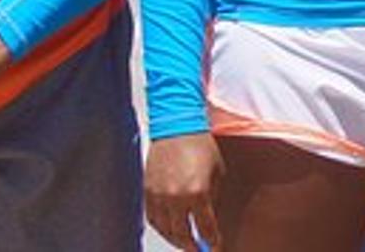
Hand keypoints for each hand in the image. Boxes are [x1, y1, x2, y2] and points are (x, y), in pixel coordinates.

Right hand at [144, 133, 221, 250]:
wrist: (176, 124)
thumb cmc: (199, 144)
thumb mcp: (217, 172)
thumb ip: (213, 197)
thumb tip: (210, 217)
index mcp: (197, 193)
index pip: (205, 229)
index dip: (212, 241)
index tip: (215, 246)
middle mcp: (176, 197)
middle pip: (183, 235)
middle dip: (193, 246)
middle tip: (199, 249)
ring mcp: (159, 194)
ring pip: (165, 229)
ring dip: (176, 239)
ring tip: (184, 242)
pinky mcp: (147, 189)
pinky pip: (153, 217)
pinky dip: (161, 227)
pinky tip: (169, 228)